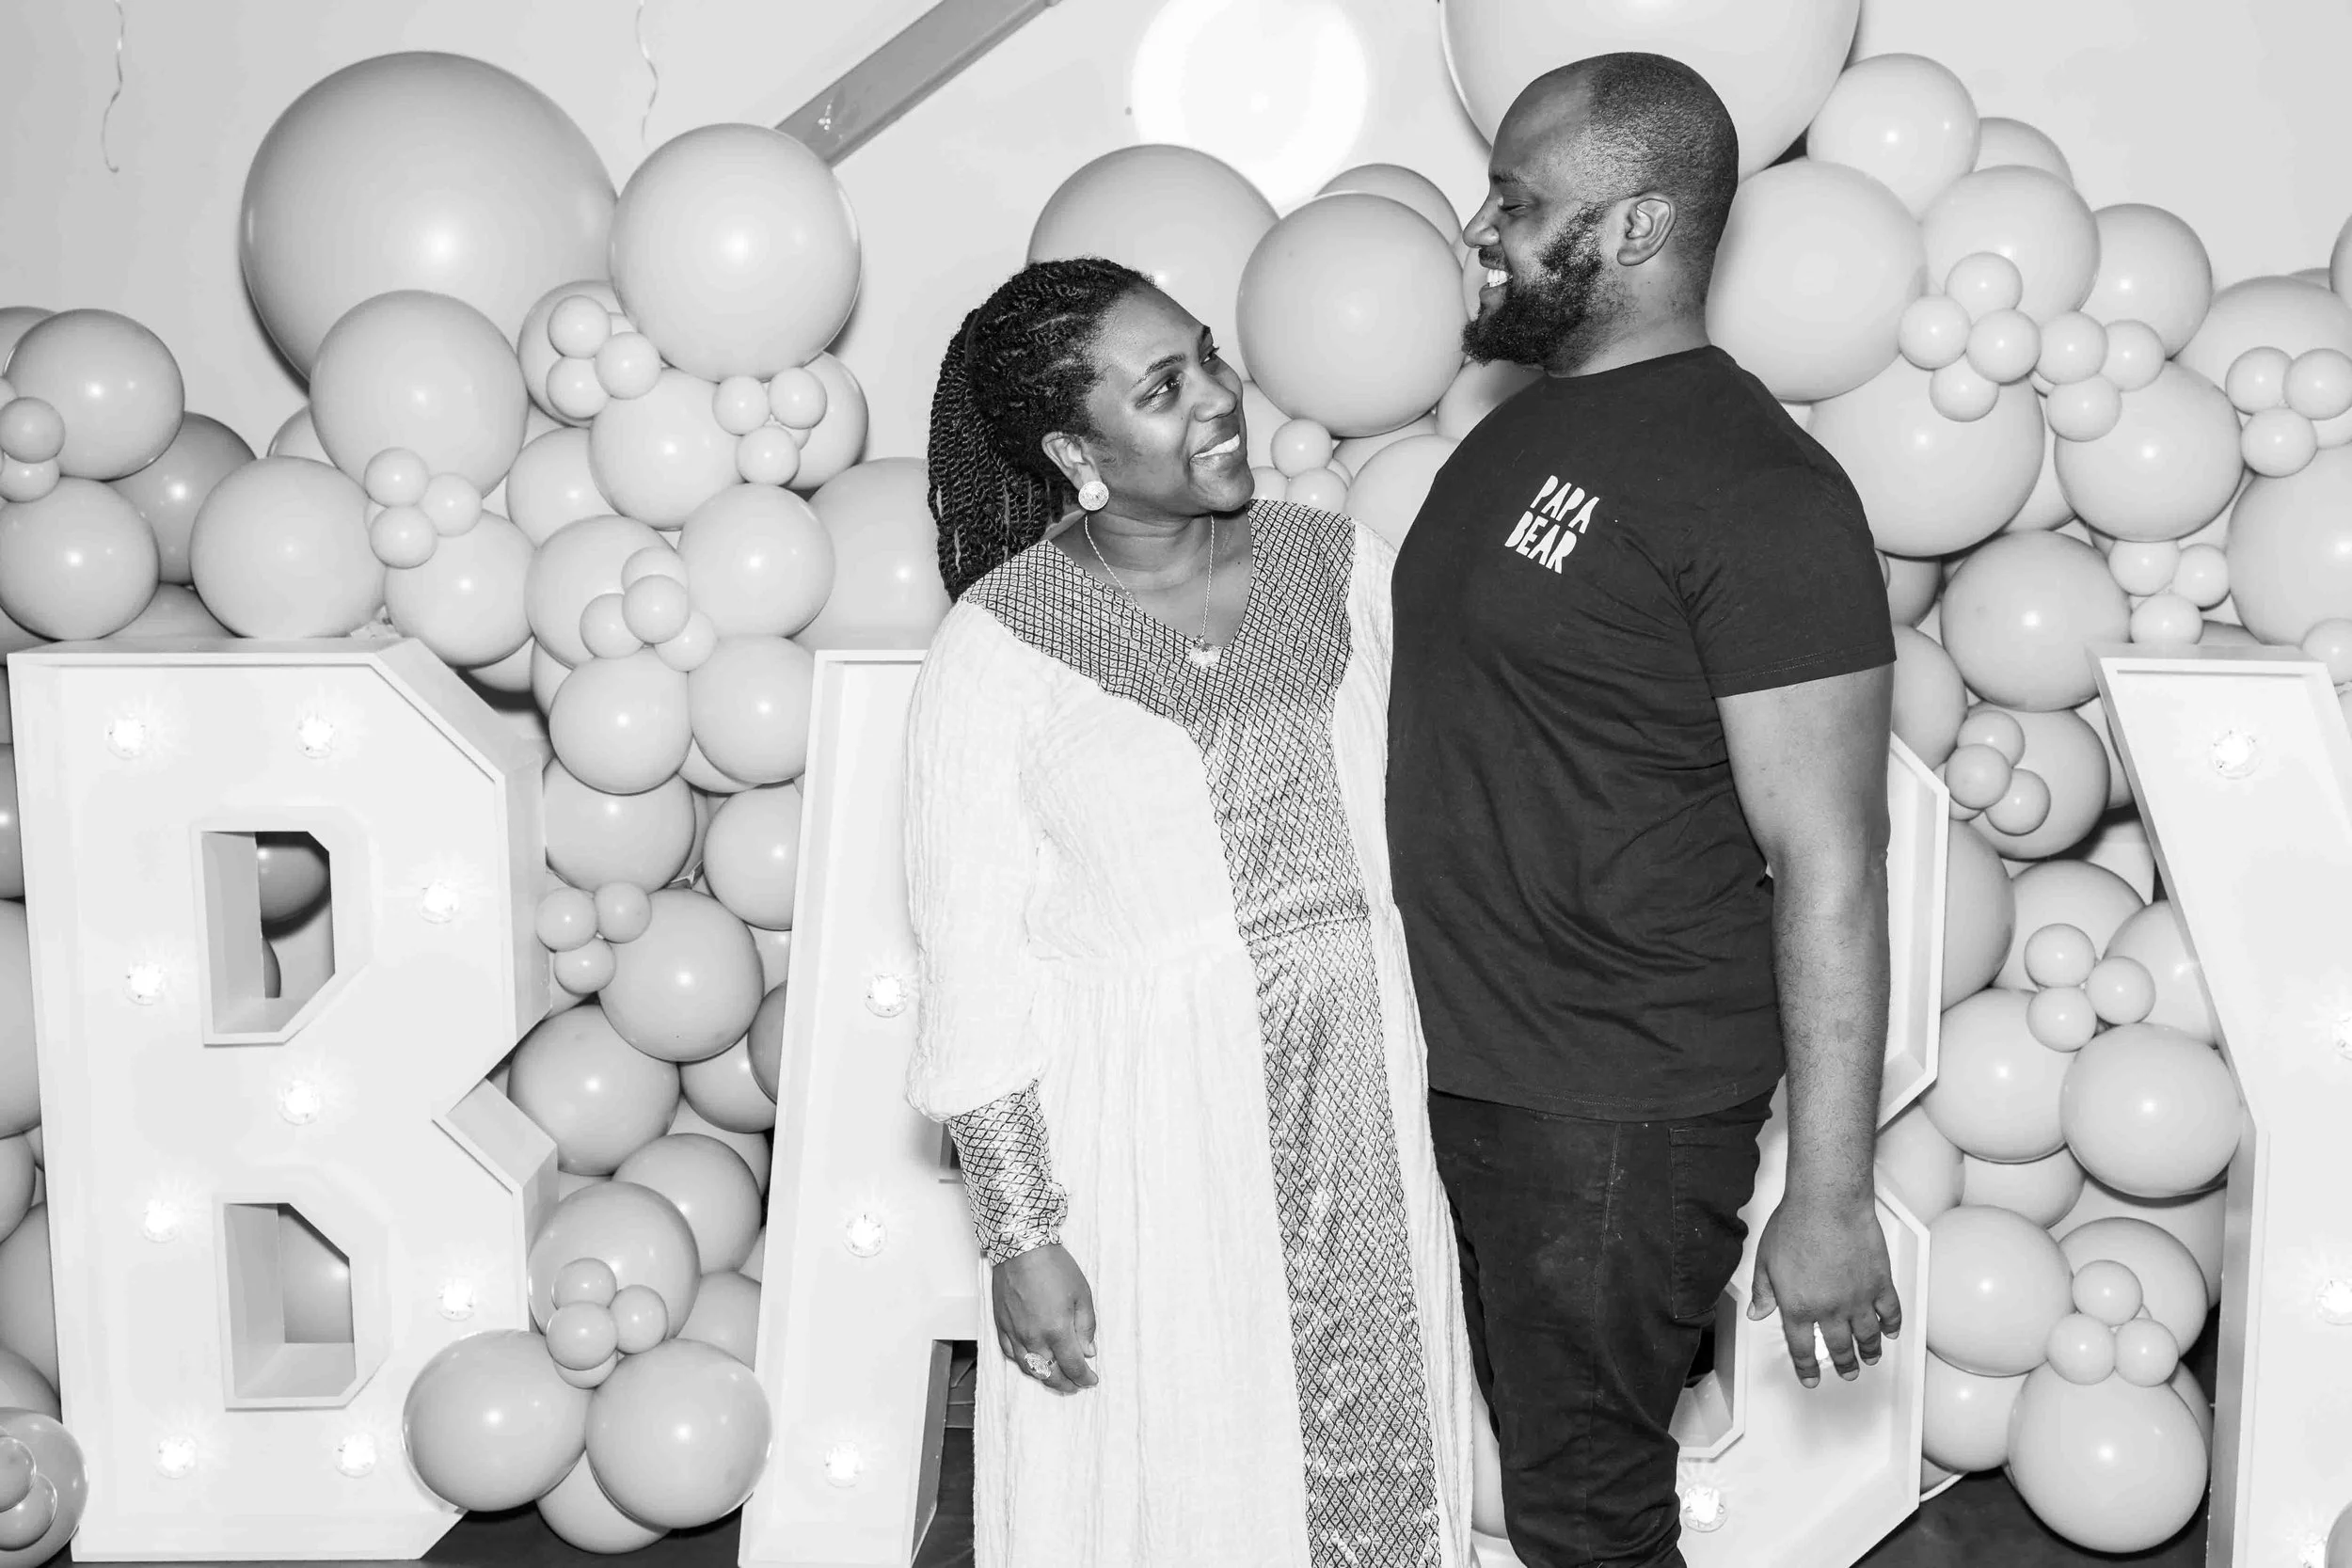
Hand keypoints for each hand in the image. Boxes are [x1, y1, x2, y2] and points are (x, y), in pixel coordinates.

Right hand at [993, 1243, 1098, 1393]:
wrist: (1021, 1247)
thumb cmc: (1053, 1266)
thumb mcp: (1082, 1294)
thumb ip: (1086, 1326)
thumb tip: (1088, 1351)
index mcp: (1057, 1330)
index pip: (1072, 1366)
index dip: (1084, 1377)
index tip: (1091, 1379)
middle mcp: (1033, 1337)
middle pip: (1049, 1374)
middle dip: (1065, 1384)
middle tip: (1076, 1384)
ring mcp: (1014, 1333)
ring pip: (1029, 1368)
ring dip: (1044, 1377)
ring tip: (1056, 1377)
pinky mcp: (1001, 1325)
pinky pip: (1010, 1354)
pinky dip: (1023, 1363)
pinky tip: (1032, 1361)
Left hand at [1748, 1192, 1900, 1388]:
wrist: (1827, 1204)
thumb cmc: (1795, 1225)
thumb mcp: (1765, 1260)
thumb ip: (1764, 1291)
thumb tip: (1757, 1312)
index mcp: (1798, 1307)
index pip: (1802, 1348)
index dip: (1807, 1368)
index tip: (1811, 1378)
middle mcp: (1830, 1309)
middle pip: (1839, 1347)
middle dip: (1843, 1364)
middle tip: (1848, 1373)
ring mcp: (1858, 1299)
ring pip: (1868, 1336)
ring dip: (1870, 1350)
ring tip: (1870, 1358)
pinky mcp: (1880, 1283)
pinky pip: (1891, 1312)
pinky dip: (1892, 1325)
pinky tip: (1891, 1331)